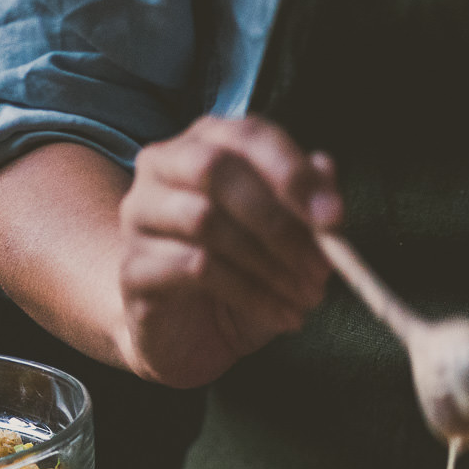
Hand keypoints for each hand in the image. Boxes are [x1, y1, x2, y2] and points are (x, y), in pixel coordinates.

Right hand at [116, 115, 341, 386]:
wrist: (190, 334)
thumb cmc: (244, 274)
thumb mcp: (290, 239)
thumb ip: (307, 201)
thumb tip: (326, 168)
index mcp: (207, 143)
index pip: (248, 133)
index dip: (294, 173)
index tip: (335, 219)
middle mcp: (163, 168)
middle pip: (214, 168)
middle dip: (278, 219)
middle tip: (321, 266)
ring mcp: (140, 215)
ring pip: (205, 220)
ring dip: (269, 264)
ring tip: (306, 297)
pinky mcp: (134, 267)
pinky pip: (195, 269)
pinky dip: (251, 294)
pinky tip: (282, 316)